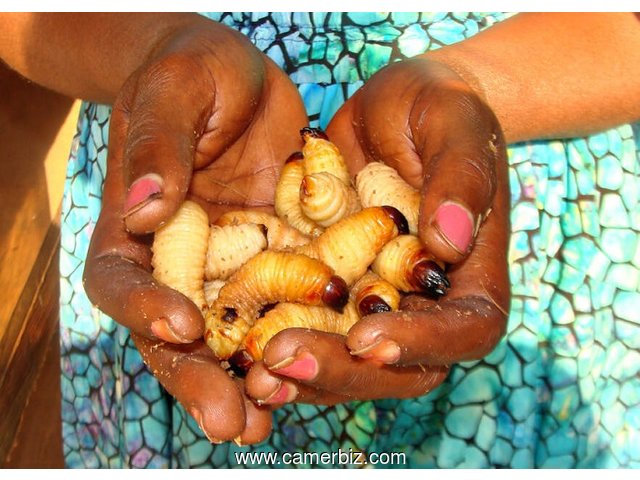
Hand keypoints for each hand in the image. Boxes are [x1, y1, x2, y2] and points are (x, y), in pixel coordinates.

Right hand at [83, 18, 307, 442]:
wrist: (239, 77)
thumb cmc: (193, 73)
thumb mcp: (176, 92)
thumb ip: (157, 146)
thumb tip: (142, 208)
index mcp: (136, 230)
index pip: (122, 281)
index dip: (143, 309)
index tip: (181, 324)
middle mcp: (180, 264)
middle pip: (176, 335)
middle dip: (200, 378)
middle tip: (229, 421)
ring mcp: (230, 269)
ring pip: (232, 338)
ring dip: (251, 383)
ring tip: (270, 420)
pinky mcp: (278, 263)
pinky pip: (286, 311)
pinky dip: (299, 344)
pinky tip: (323, 371)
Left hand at [245, 57, 509, 405]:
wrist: (391, 110)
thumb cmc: (435, 107)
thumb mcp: (453, 122)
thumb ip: (461, 177)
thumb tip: (450, 242)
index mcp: (468, 276)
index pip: (462, 330)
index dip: (419, 344)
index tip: (366, 336)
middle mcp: (421, 304)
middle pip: (395, 367)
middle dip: (340, 369)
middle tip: (281, 358)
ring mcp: (372, 303)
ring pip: (345, 362)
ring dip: (299, 374)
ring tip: (251, 371)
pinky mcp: (330, 293)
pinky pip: (306, 330)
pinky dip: (273, 343)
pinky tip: (235, 349)